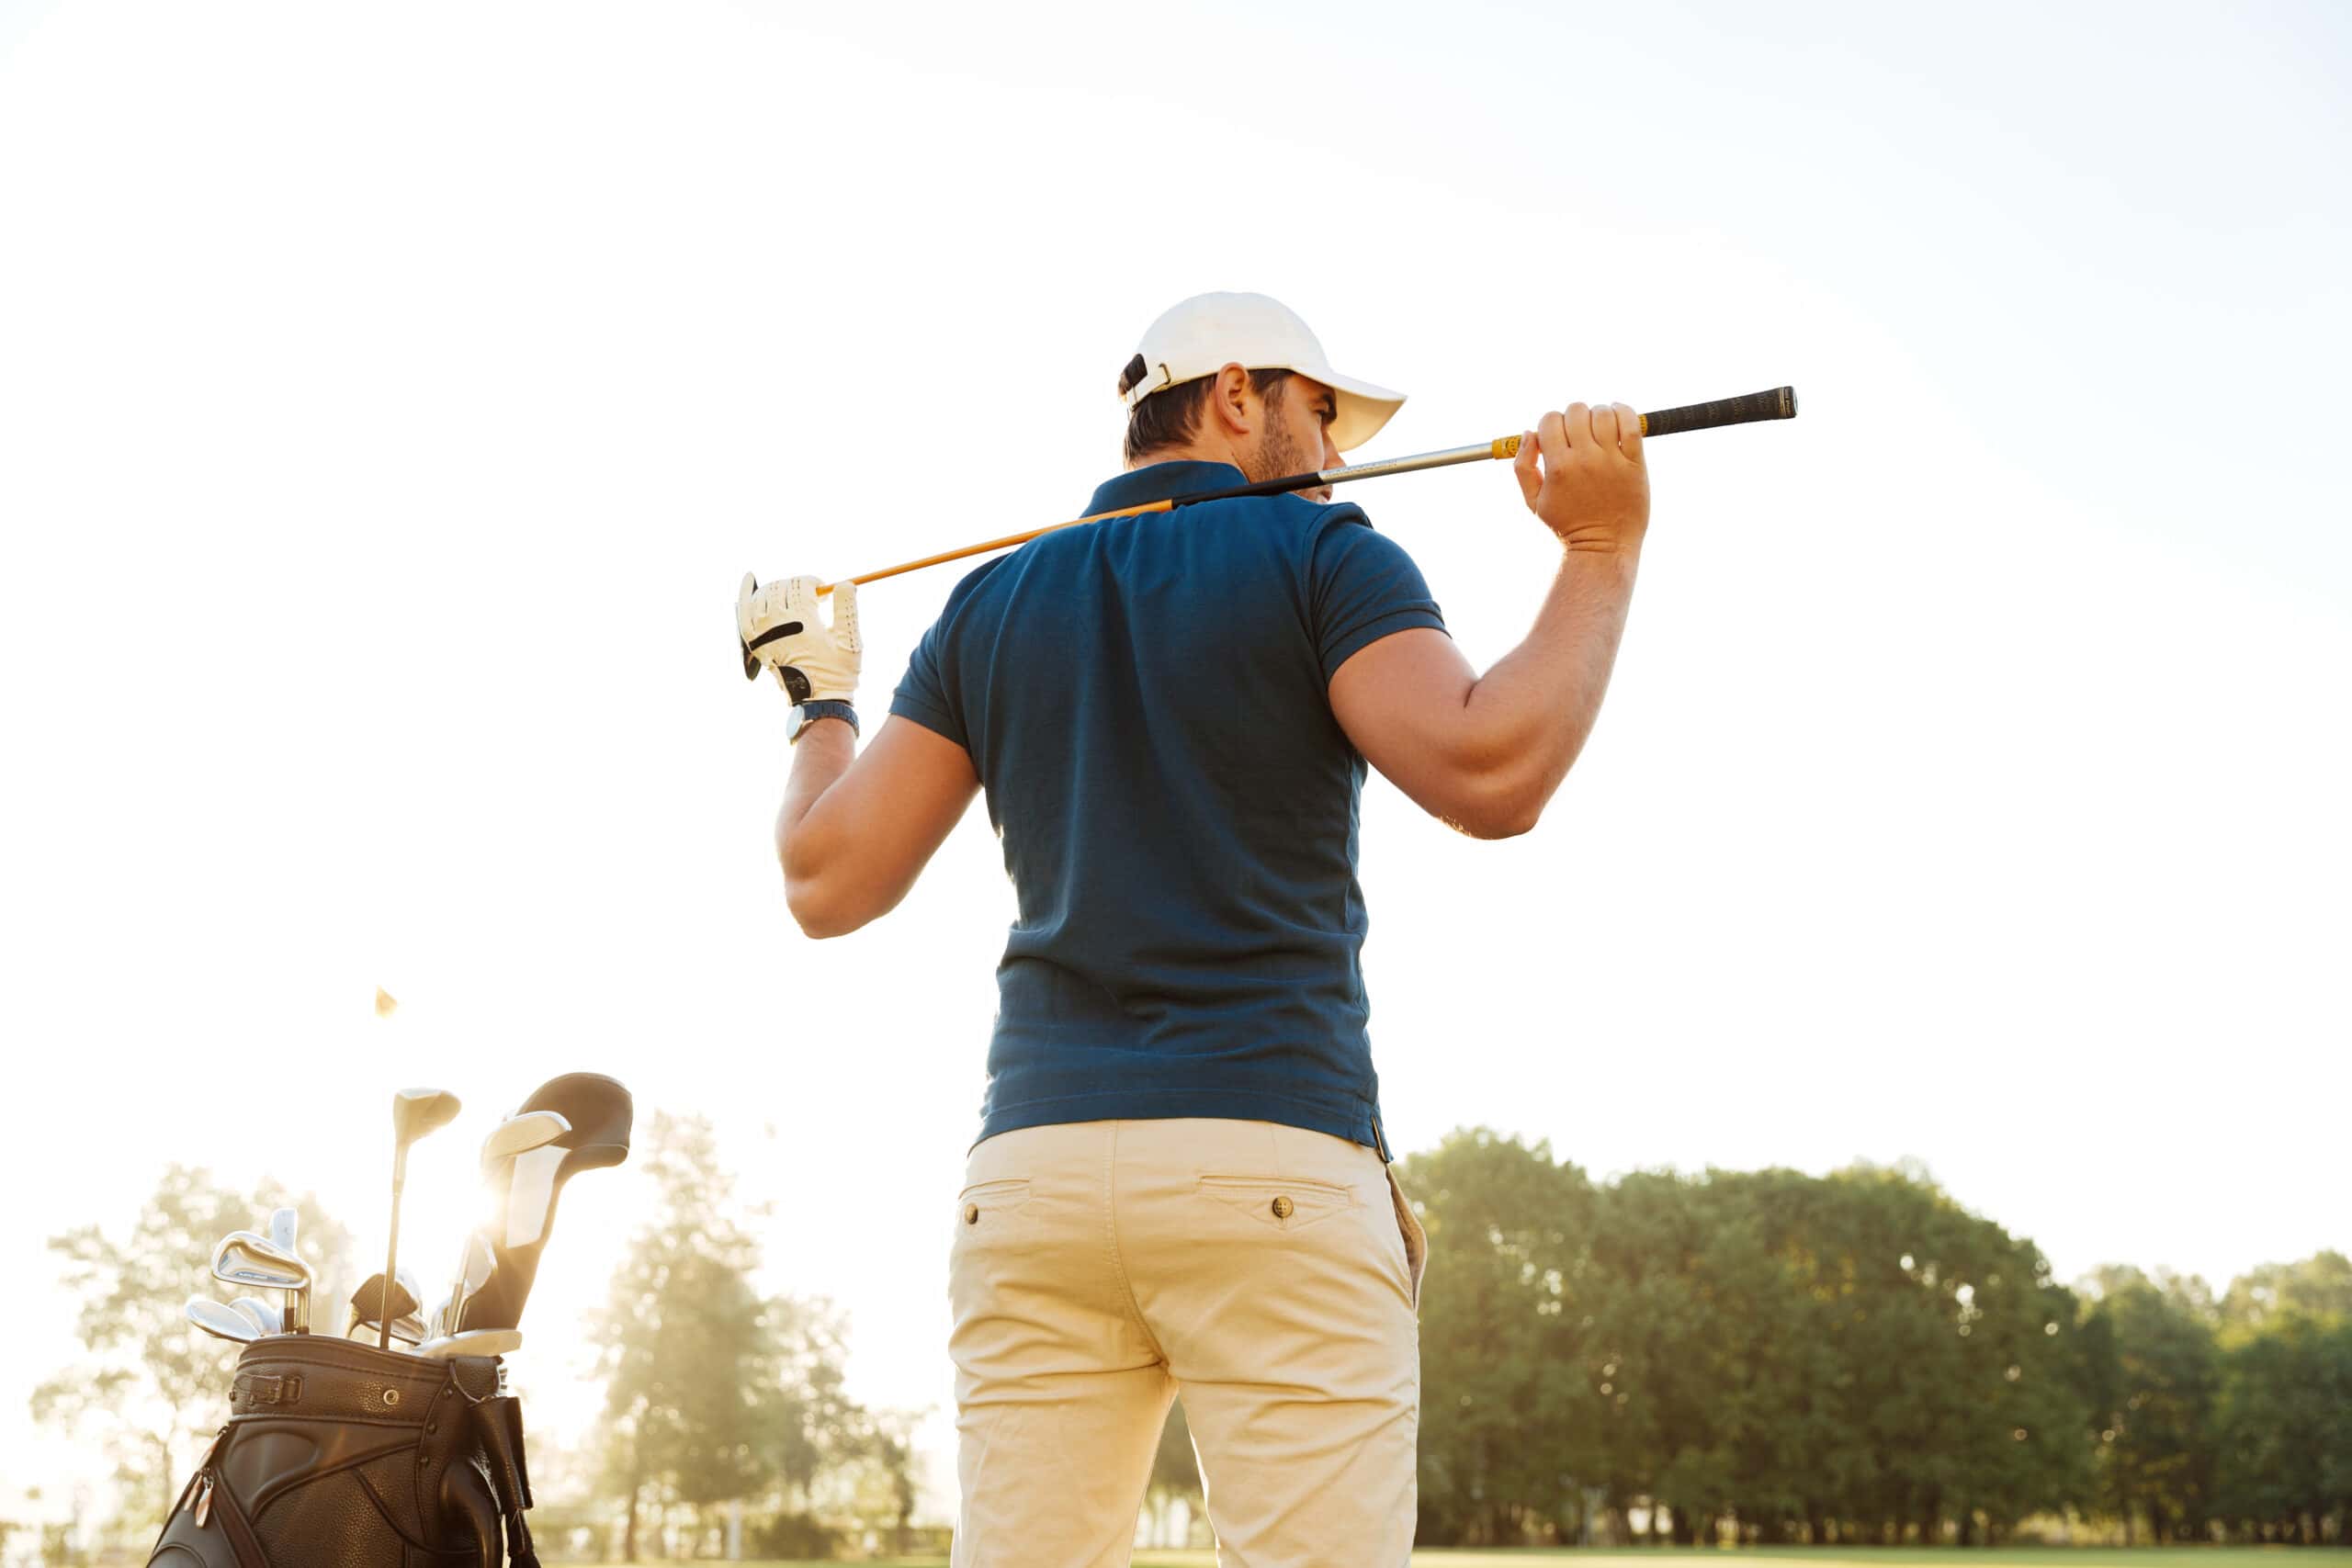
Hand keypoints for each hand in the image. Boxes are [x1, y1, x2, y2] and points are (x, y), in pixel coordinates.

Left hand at [737, 573, 859, 701]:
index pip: (802, 585)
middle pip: (783, 587)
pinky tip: (749, 580)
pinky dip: (746, 595)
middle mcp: (778, 624)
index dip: (814, 582)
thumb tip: (846, 582)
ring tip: (793, 596)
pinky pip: (744, 612)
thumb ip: (846, 607)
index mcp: (803, 622)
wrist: (818, 699)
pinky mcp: (755, 642)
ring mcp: (763, 633)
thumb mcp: (849, 639)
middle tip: (812, 596)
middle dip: (798, 585)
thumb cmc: (837, 670)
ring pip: (765, 595)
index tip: (824, 591)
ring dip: (779, 589)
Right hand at [1513, 401, 1648, 554]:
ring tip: (1598, 428)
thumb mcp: (1533, 502)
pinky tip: (1616, 415)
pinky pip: (1631, 424)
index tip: (1556, 437)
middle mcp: (1585, 460)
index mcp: (1558, 468)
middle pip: (1576, 411)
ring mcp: (1612, 460)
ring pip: (1602, 413)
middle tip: (1578, 434)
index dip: (1550, 424)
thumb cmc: (1566, 525)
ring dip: (1597, 414)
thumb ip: (1523, 466)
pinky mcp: (1635, 463)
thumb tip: (1528, 433)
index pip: (1549, 420)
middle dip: (1572, 417)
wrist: (1604, 547)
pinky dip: (1623, 411)